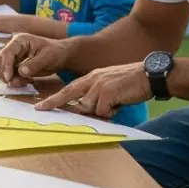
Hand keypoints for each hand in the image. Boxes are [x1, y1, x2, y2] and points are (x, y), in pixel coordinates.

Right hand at [0, 33, 71, 86]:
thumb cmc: (56, 52)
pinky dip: (15, 81)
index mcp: (20, 41)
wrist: (61, 57)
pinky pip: (10, 75)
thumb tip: (21, 72)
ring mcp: (14, 58)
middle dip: (5, 73)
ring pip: (2, 70)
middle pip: (0, 61)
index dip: (6, 66)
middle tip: (17, 82)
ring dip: (10, 79)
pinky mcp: (16, 66)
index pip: (7, 53)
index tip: (9, 78)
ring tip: (24, 82)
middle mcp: (14, 48)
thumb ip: (34, 64)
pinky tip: (27, 81)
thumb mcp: (47, 57)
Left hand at [34, 62, 150, 119]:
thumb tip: (88, 111)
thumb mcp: (110, 87)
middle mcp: (92, 80)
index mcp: (91, 78)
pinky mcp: (107, 93)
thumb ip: (97, 97)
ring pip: (90, 109)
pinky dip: (112, 112)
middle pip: (74, 99)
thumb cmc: (131, 83)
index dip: (53, 99)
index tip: (39, 107)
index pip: (68, 90)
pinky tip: (121, 102)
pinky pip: (103, 111)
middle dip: (66, 106)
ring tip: (117, 102)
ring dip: (103, 111)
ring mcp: (99, 86)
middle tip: (54, 108)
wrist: (149, 75)